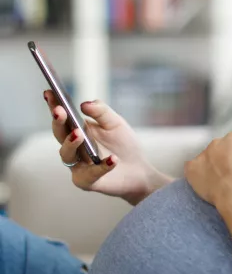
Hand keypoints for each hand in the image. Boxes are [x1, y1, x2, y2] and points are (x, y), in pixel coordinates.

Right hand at [44, 90, 170, 204]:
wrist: (139, 170)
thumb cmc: (124, 144)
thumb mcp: (115, 123)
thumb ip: (101, 112)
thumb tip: (84, 104)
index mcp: (78, 130)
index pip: (63, 117)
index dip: (54, 105)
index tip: (49, 92)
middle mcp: (73, 148)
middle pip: (59, 134)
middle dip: (58, 122)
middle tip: (60, 111)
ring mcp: (77, 165)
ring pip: (67, 154)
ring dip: (71, 143)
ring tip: (79, 133)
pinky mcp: (87, 181)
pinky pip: (91, 173)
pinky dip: (103, 166)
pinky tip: (113, 159)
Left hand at [184, 131, 231, 208]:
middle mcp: (217, 142)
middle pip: (220, 151)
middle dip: (225, 162)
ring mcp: (202, 155)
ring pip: (206, 161)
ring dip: (211, 169)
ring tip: (220, 186)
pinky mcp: (191, 168)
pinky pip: (191, 170)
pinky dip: (196, 176)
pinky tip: (205, 185)